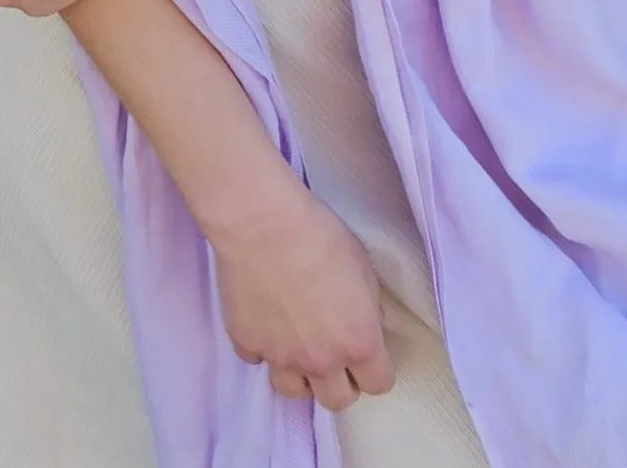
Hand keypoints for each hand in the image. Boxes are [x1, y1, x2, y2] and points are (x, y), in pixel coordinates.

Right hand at [210, 182, 395, 413]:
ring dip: (301, 374)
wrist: (263, 224)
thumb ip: (368, 306)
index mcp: (357, 342)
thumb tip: (365, 321)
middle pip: (337, 401)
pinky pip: (259, 359)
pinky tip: (266, 319)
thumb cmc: (321, 235)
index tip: (370, 354)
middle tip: (336, 353)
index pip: (379, 384)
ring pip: (294, 392)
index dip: (376, 369)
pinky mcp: (247, 345)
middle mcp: (320, 361)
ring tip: (299, 344)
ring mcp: (280, 358)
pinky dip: (264, 346)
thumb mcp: (364, 266)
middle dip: (341, 381)